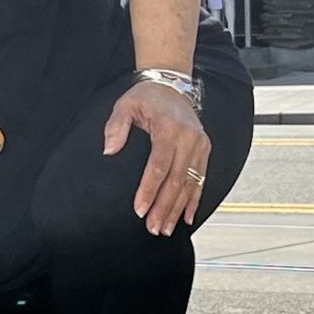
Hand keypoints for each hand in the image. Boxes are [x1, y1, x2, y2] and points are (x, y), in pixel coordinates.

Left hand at [103, 81, 211, 235]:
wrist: (171, 85)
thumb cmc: (147, 97)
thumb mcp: (125, 105)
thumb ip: (116, 127)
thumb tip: (109, 150)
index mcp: (169, 128)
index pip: (158, 166)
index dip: (149, 190)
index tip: (140, 210)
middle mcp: (189, 138)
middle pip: (176, 180)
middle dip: (164, 207)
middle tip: (154, 228)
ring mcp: (199, 145)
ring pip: (190, 184)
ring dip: (177, 209)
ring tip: (166, 228)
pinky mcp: (204, 150)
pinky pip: (200, 179)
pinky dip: (194, 200)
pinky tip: (187, 217)